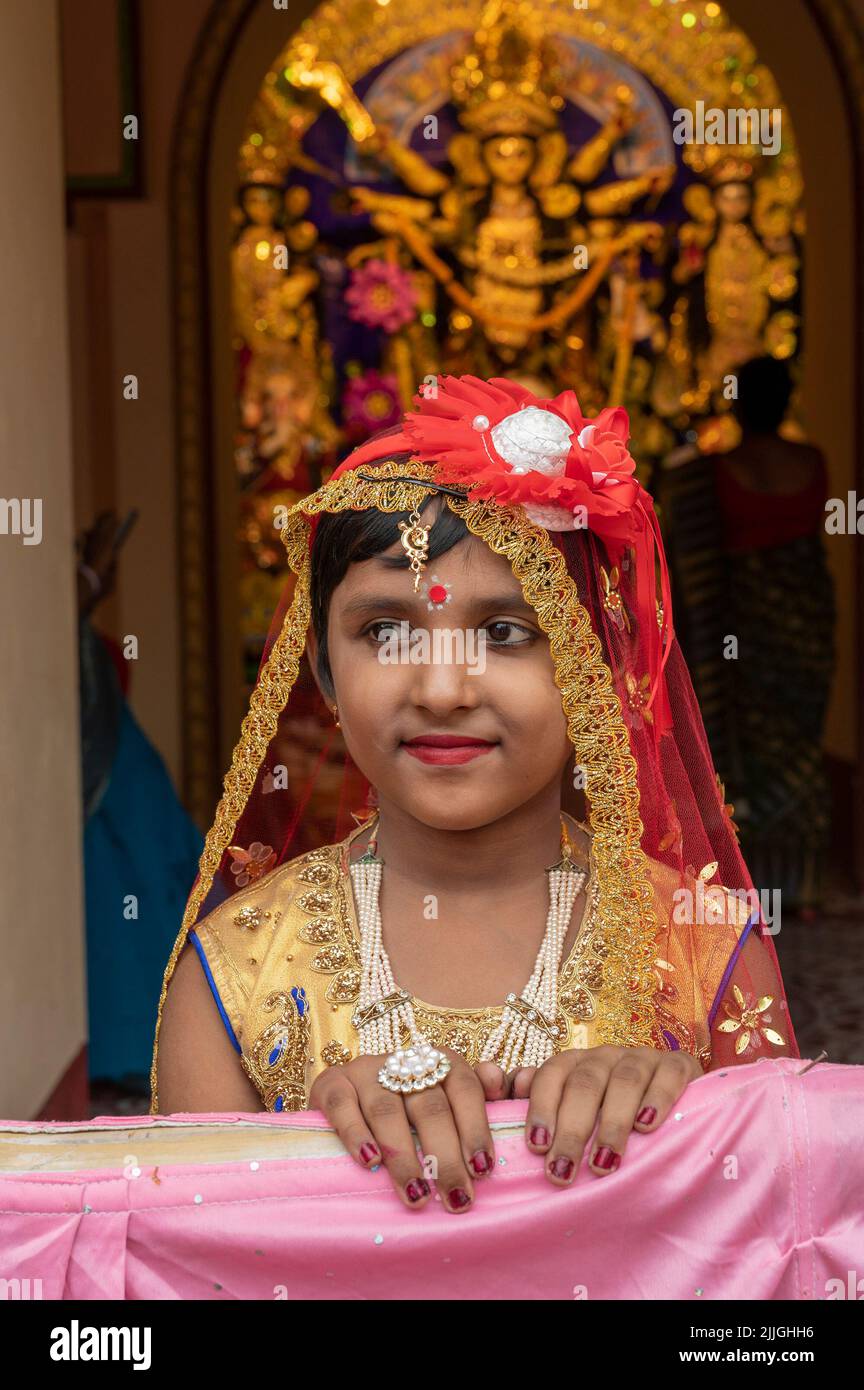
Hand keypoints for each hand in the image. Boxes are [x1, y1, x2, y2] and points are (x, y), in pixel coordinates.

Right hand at [308, 1047, 495, 1213]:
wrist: (345, 1099)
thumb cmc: (407, 1110)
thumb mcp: (444, 1100)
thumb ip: (478, 1094)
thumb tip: (501, 1084)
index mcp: (437, 1061)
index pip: (463, 1087)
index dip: (475, 1127)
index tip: (483, 1169)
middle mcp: (402, 1060)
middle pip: (429, 1105)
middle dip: (445, 1156)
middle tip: (456, 1198)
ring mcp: (365, 1070)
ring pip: (387, 1111)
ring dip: (404, 1157)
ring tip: (417, 1195)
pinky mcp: (330, 1083)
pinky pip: (342, 1106)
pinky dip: (356, 1134)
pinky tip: (370, 1162)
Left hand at [483, 1045, 702, 1183]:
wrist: (674, 1103)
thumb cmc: (610, 1116)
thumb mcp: (573, 1112)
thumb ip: (537, 1102)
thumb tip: (507, 1087)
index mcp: (575, 1064)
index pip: (552, 1076)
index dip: (542, 1109)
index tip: (536, 1148)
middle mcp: (606, 1056)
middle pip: (584, 1084)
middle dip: (572, 1129)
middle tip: (562, 1172)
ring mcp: (643, 1058)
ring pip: (624, 1081)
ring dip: (612, 1122)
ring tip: (603, 1162)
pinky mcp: (679, 1065)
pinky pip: (668, 1075)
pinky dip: (657, 1098)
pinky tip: (648, 1126)